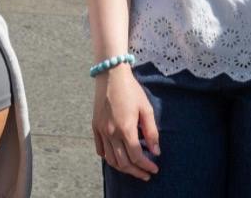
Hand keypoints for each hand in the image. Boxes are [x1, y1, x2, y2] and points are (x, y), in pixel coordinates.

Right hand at [92, 62, 159, 179]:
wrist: (111, 75)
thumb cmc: (132, 90)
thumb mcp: (146, 109)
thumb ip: (151, 132)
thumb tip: (155, 151)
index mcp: (126, 128)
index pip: (136, 156)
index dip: (146, 166)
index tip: (155, 169)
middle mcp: (111, 133)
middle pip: (123, 162)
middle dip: (136, 172)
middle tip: (146, 175)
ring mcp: (101, 131)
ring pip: (110, 159)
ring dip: (123, 168)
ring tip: (133, 169)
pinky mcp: (95, 127)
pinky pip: (100, 149)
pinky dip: (108, 158)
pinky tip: (117, 158)